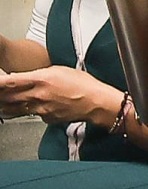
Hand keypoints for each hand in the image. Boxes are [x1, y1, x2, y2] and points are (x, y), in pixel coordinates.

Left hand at [0, 64, 117, 128]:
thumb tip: (27, 77)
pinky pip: (31, 114)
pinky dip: (29, 110)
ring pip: (14, 109)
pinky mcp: (45, 118)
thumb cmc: (83, 84)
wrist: (95, 102)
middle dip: (0, 95)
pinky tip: (34, 106)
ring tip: (4, 103)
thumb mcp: (60, 70)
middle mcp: (37, 95)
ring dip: (6, 105)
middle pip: (7, 97)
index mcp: (41, 80)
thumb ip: (40, 73)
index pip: (10, 82)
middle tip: (0, 93)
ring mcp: (39, 109)